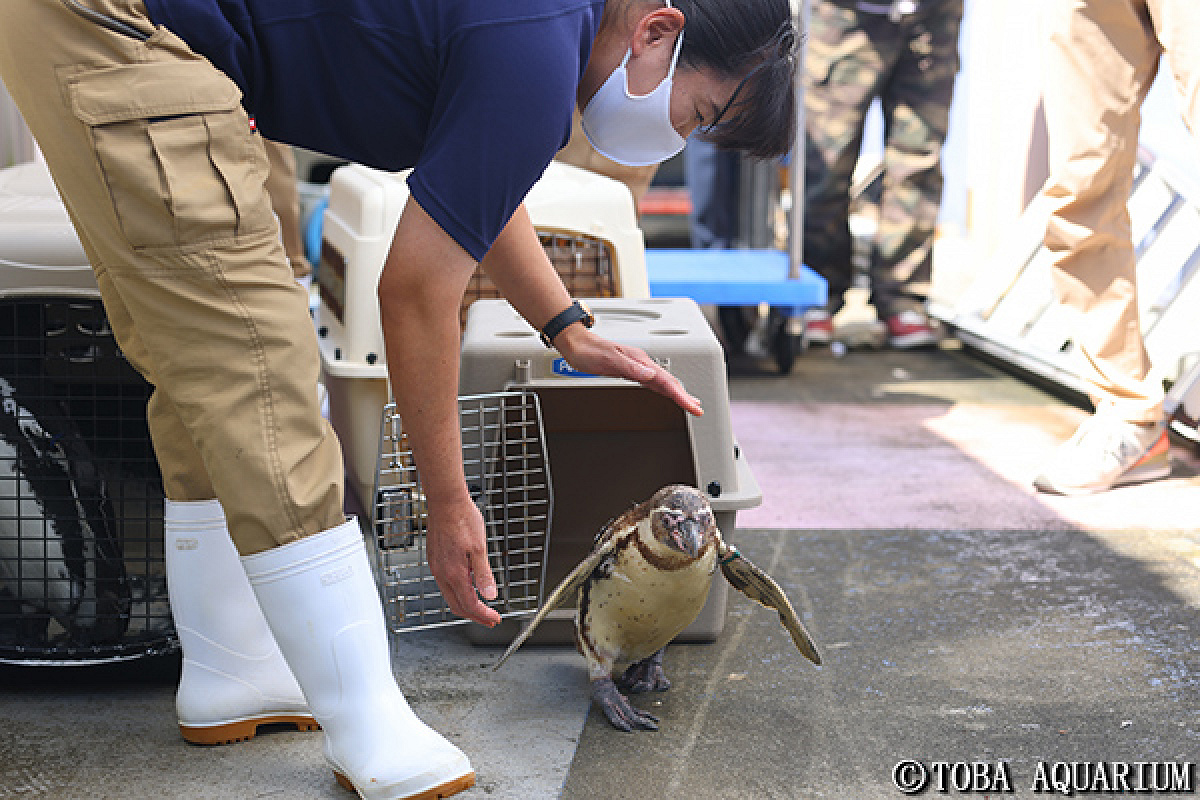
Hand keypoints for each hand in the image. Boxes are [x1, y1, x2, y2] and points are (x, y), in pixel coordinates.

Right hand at [424, 493, 501, 627]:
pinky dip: (458, 592)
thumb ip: (483, 574)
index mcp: (454, 573)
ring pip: (450, 595)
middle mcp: (442, 573)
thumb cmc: (463, 519)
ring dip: (466, 604)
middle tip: (490, 619)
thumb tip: (490, 595)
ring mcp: (437, 566)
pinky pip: (445, 584)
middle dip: (474, 615)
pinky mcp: (435, 559)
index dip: (483, 615)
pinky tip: (468, 586)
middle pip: (457, 605)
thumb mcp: (480, 548)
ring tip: (481, 606)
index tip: (495, 619)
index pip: (470, 604)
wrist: (446, 501)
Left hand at [554, 325, 702, 415]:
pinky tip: (666, 393)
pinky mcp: (630, 370)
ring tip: (689, 403)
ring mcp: (636, 367)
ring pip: (663, 382)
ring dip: (677, 393)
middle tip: (697, 409)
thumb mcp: (608, 360)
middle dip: (684, 396)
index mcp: (639, 361)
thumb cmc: (588, 351)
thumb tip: (649, 375)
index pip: (665, 381)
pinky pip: (653, 382)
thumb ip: (630, 368)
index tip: (693, 406)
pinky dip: (664, 389)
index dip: (681, 396)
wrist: (576, 344)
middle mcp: (641, 363)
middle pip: (668, 381)